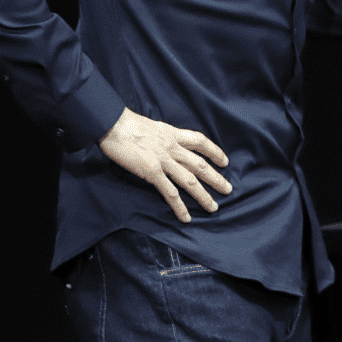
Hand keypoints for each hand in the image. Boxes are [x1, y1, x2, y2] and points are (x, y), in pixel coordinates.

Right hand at [98, 107, 231, 222]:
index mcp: (172, 134)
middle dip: (216, 178)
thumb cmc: (127, 124)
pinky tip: (186, 217)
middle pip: (200, 164)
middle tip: (228, 189)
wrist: (113, 125)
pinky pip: (170, 193)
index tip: (224, 161)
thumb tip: (167, 143)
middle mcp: (172, 148)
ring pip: (190, 181)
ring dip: (203, 196)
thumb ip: (163, 137)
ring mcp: (163, 161)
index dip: (215, 151)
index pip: (200, 141)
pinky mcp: (152, 173)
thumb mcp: (153, 126)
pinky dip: (180, 206)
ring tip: (214, 207)